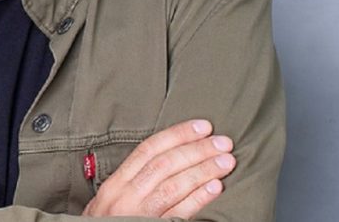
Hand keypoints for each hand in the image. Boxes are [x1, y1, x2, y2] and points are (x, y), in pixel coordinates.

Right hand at [83, 119, 234, 218]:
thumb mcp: (111, 199)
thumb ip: (134, 180)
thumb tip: (171, 157)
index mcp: (115, 183)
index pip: (149, 149)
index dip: (178, 134)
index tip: (203, 126)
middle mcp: (125, 196)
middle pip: (165, 165)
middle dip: (196, 150)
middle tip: (223, 142)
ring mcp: (138, 215)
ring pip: (173, 186)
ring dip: (203, 171)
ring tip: (226, 161)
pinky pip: (178, 213)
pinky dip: (198, 199)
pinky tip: (215, 188)